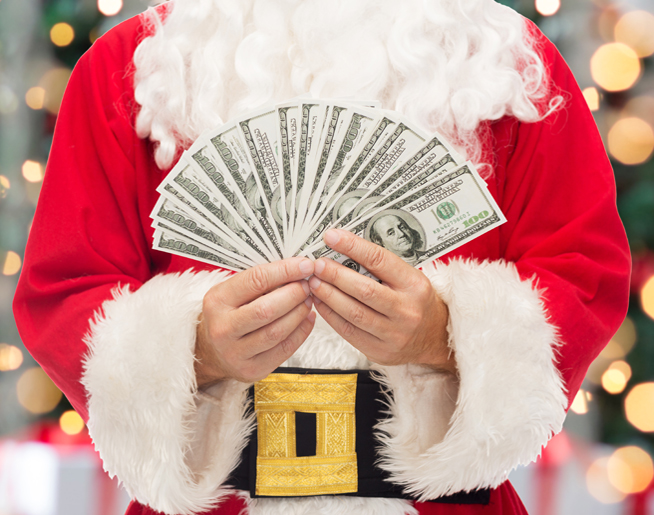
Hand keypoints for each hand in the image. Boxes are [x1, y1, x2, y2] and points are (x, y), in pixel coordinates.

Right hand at [195, 257, 315, 386]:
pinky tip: (307, 319)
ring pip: (277, 332)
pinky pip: (284, 349)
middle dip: (293, 294)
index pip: (255, 280)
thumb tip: (296, 268)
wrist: (210, 352)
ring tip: (308, 300)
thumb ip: (259, 281)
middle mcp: (223, 329)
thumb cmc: (226, 316)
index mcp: (217, 302)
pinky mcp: (252, 369)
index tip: (304, 265)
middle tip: (307, 285)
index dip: (284, 271)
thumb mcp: (231, 292)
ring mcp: (236, 353)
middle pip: (266, 309)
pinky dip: (302, 331)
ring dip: (299, 313)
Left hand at [309, 229, 454, 372]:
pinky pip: (348, 331)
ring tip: (313, 282)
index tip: (332, 237)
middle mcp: (406, 310)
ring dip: (328, 295)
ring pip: (353, 312)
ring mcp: (393, 334)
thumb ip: (381, 267)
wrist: (434, 339)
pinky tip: (320, 302)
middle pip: (364, 289)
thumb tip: (344, 248)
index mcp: (414, 285)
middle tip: (317, 264)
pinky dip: (330, 315)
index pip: (380, 260)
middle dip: (335, 274)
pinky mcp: (379, 350)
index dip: (352, 247)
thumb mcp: (410, 279)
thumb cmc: (417, 302)